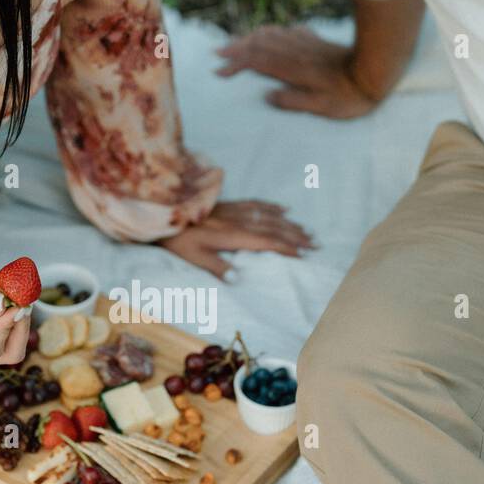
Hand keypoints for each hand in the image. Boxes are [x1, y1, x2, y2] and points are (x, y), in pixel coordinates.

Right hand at [0, 239, 28, 370]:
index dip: (5, 328)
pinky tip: (16, 291)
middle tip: (25, 302)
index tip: (14, 305)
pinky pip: (6, 318)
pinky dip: (13, 306)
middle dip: (19, 328)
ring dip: (19, 316)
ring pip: (13, 335)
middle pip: (10, 351)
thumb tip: (6, 304)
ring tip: (22, 293)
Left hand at [160, 201, 312, 278]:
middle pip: (275, 229)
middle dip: (297, 236)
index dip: (287, 248)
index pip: (267, 243)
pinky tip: (284, 209)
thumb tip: (239, 279)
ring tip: (308, 230)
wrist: (166, 211)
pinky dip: (273, 207)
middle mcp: (240, 221)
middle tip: (317, 243)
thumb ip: (217, 267)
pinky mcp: (230, 204)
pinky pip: (257, 204)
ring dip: (290, 223)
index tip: (305, 254)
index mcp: (234, 236)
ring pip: (270, 216)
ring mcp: (236, 211)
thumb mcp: (195, 257)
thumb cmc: (179, 238)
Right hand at [216, 25, 384, 118]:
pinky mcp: (316, 41)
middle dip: (236, 47)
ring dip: (251, 38)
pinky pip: (288, 32)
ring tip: (236, 43)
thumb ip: (293, 101)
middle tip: (218, 53)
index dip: (236, 64)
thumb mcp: (322, 107)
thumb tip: (267, 96)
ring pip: (271, 34)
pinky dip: (272, 32)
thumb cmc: (350, 96)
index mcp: (293, 69)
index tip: (220, 71)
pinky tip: (270, 35)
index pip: (257, 62)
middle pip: (259, 43)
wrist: (376, 71)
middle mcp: (296, 52)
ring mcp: (306, 44)